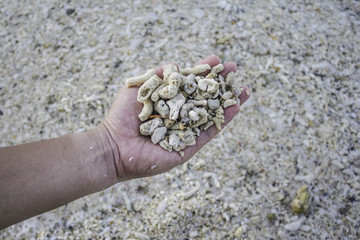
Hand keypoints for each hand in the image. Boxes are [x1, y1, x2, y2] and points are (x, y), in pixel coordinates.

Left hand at [100, 55, 250, 180]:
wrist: (115, 145)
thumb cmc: (123, 116)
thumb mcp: (139, 87)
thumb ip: (158, 76)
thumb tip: (177, 66)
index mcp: (168, 102)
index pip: (189, 85)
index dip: (202, 73)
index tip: (216, 60)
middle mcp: (179, 116)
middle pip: (204, 98)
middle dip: (219, 84)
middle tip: (234, 69)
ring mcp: (185, 132)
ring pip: (210, 115)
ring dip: (228, 102)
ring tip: (243, 89)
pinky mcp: (188, 147)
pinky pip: (208, 133)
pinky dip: (223, 121)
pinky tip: (236, 107)